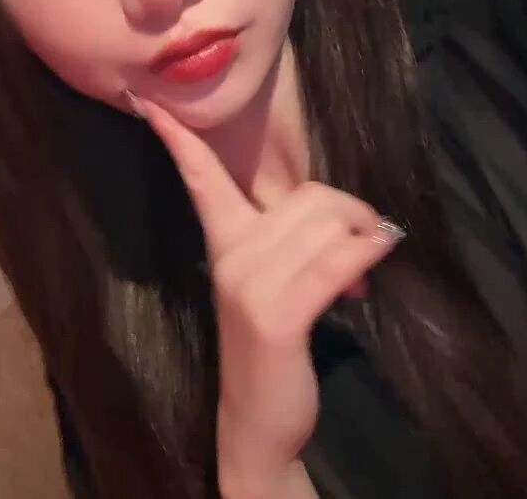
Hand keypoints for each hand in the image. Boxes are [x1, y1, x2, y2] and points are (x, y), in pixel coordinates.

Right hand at [134, 97, 404, 488]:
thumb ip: (295, 243)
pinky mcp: (276, 317)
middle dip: (352, 212)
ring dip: (364, 238)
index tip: (150, 103)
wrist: (258, 422)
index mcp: (225, 243)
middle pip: (309, 196)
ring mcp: (250, 286)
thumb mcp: (274, 285)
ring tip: (364, 273)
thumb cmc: (271, 347)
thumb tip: (352, 219)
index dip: (179, 140)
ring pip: (327, 225)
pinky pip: (335, 263)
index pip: (200, 180)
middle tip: (368, 243)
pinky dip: (366, 255)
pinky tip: (377, 259)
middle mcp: (232, 257)